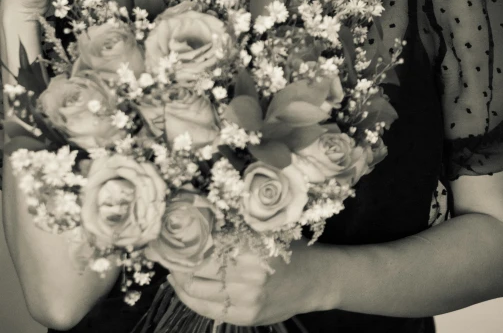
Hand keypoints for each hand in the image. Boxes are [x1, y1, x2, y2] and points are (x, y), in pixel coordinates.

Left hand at [169, 240, 335, 325]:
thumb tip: (194, 215)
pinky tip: (184, 285)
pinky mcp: (244, 317)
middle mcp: (247, 277)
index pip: (202, 247)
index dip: (178, 244)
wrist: (313, 279)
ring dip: (178, 280)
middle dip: (173, 261)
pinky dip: (190, 297)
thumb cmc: (286, 247)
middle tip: (159, 250)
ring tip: (170, 266)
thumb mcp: (263, 230)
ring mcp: (245, 301)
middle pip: (195, 270)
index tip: (160, 237)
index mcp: (250, 248)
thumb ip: (233, 228)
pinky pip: (207, 309)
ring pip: (196, 292)